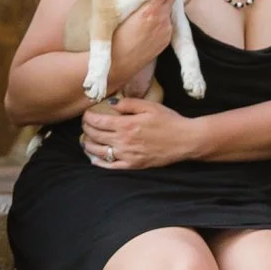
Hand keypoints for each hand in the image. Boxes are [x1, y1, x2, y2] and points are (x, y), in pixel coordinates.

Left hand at [80, 94, 203, 169]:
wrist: (185, 140)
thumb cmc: (169, 121)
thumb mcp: (149, 106)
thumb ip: (128, 103)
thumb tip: (111, 103)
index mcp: (126, 125)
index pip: (98, 121)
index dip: (88, 117)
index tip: (86, 114)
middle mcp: (124, 141)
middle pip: (95, 135)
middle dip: (86, 129)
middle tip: (85, 125)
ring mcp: (127, 155)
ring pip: (99, 151)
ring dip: (88, 145)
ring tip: (86, 140)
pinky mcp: (133, 165)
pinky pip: (111, 166)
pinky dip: (99, 162)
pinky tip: (95, 157)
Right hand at [97, 0, 180, 94]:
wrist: (117, 66)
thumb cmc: (112, 39)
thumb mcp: (118, 14)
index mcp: (150, 12)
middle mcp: (163, 21)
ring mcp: (166, 31)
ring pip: (168, 10)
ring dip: (162, 5)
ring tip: (149, 3)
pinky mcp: (166, 40)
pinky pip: (167, 23)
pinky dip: (161, 19)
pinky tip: (149, 21)